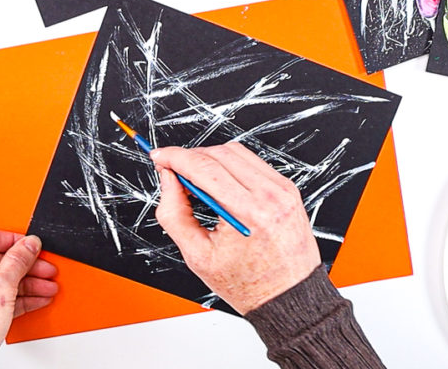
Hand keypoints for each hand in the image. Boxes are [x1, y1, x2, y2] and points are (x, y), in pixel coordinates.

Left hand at [0, 229, 58, 367]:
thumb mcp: (0, 287)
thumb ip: (18, 261)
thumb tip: (28, 245)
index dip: (12, 240)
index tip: (30, 246)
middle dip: (24, 267)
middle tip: (43, 268)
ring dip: (24, 284)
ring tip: (45, 287)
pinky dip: (12, 298)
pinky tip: (33, 299)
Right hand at [152, 142, 320, 314]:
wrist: (288, 296)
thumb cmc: (247, 283)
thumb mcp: (198, 255)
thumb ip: (174, 214)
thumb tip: (167, 179)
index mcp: (249, 213)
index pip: (204, 168)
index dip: (175, 157)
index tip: (159, 156)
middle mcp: (270, 196)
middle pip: (219, 154)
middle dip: (190, 156)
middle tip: (172, 170)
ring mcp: (282, 189)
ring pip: (236, 151)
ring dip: (210, 158)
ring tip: (195, 180)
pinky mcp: (288, 189)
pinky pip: (253, 162)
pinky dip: (231, 165)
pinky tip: (219, 183)